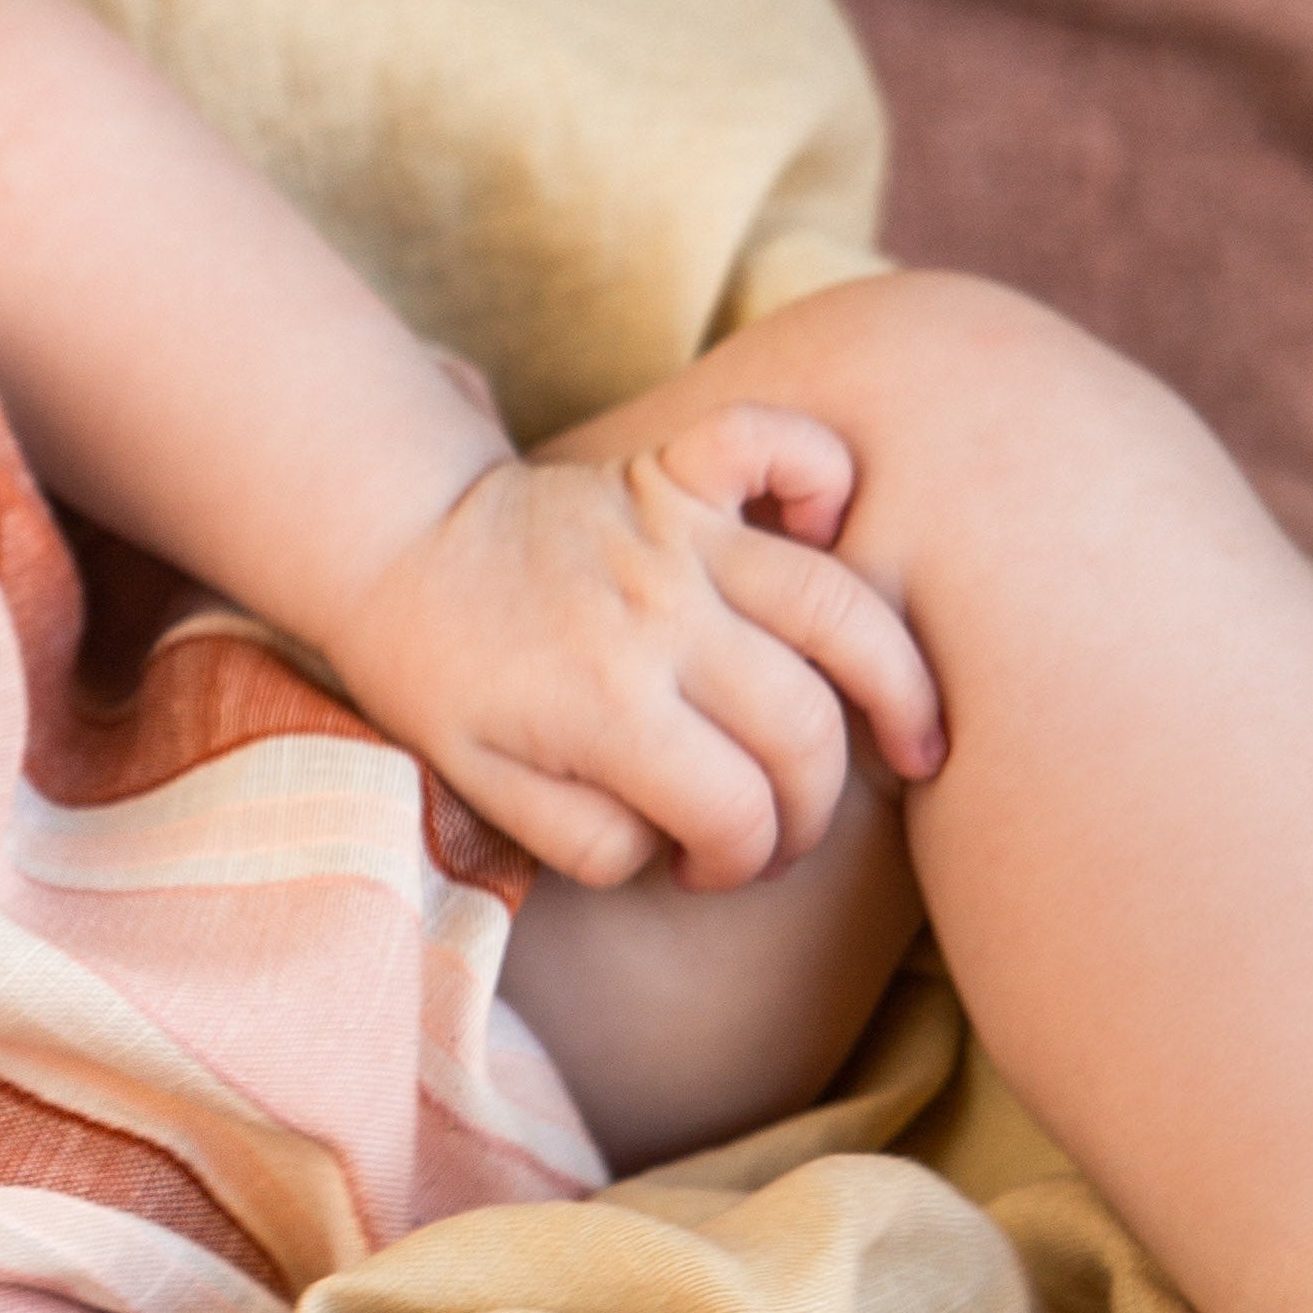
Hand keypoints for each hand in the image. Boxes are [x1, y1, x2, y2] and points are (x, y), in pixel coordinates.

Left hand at [338, 407, 945, 891]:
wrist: (395, 550)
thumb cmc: (444, 680)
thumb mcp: (485, 791)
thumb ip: (587, 838)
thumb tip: (678, 844)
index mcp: (606, 708)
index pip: (734, 811)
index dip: (742, 861)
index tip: (714, 868)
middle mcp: (658, 618)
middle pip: (805, 728)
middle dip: (814, 808)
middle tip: (786, 832)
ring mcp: (677, 538)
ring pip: (837, 605)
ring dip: (896, 681)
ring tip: (917, 745)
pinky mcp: (675, 474)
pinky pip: (778, 445)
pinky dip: (823, 473)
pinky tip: (833, 533)